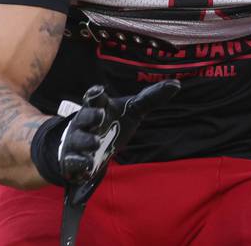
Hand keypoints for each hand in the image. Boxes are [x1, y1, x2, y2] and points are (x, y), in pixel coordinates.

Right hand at [31, 79, 180, 198]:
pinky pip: (73, 162)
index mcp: (99, 106)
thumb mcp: (132, 109)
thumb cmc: (111, 121)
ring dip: (86, 141)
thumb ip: (151, 98)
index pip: (95, 97)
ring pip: (78, 139)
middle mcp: (85, 122)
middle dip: (91, 116)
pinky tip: (89, 166)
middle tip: (100, 116)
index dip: (95, 93)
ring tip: (95, 143)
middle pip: (84, 116)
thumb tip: (177, 84)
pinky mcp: (72, 160)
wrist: (85, 144)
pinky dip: (80, 164)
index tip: (98, 92)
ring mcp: (77, 141)